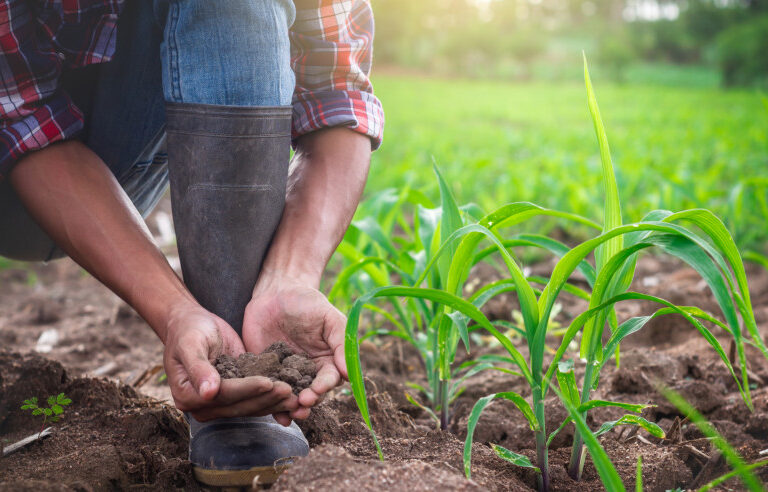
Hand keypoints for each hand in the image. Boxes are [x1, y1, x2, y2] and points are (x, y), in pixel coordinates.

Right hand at [163, 301, 298, 420]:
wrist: (191, 324)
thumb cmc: (188, 330)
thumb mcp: (190, 344)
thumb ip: (198, 368)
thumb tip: (208, 393)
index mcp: (187, 395)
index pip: (223, 396)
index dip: (246, 389)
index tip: (268, 382)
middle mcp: (203, 405)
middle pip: (239, 406)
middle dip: (265, 398)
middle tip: (289, 390)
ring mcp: (220, 403)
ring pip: (250, 407)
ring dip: (273, 402)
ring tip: (294, 395)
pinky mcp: (235, 396)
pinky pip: (255, 400)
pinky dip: (272, 398)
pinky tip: (291, 395)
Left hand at [243, 278, 347, 422]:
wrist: (275, 293)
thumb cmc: (307, 302)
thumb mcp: (329, 317)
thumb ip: (341, 342)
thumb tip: (348, 372)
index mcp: (327, 360)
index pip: (330, 379)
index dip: (324, 386)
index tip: (318, 390)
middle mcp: (309, 372)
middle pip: (312, 394)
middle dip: (308, 401)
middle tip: (301, 404)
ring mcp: (287, 375)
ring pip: (292, 398)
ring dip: (292, 408)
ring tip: (289, 414)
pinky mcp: (266, 374)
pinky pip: (269, 392)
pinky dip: (271, 405)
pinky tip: (273, 415)